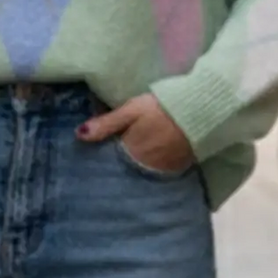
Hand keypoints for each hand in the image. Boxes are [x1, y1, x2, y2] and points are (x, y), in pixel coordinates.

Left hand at [77, 94, 194, 173]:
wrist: (200, 112)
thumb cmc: (161, 108)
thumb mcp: (131, 110)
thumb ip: (106, 124)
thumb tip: (78, 135)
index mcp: (130, 152)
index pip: (109, 160)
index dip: (101, 156)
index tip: (91, 154)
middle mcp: (144, 166)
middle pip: (125, 167)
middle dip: (116, 163)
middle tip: (108, 157)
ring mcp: (162, 169)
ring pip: (141, 170)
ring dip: (134, 166)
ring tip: (127, 159)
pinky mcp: (178, 167)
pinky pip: (158, 170)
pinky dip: (151, 166)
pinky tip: (149, 158)